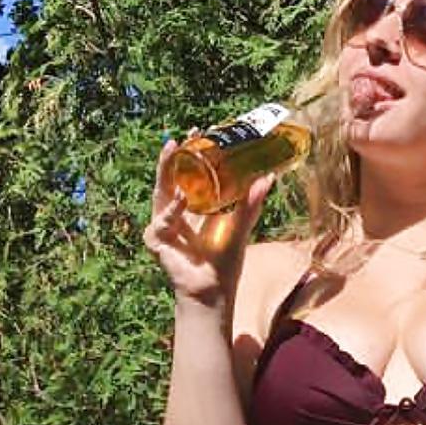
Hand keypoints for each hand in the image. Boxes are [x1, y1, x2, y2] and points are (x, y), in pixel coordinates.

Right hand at [142, 133, 274, 304]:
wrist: (212, 292)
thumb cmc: (224, 264)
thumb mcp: (240, 227)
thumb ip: (251, 203)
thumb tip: (269, 176)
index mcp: (194, 208)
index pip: (190, 174)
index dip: (194, 154)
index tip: (202, 132)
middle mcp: (176, 213)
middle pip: (171, 177)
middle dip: (174, 156)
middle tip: (182, 136)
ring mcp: (163, 226)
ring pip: (161, 191)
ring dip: (166, 170)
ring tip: (175, 148)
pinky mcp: (156, 240)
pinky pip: (163, 220)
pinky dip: (173, 210)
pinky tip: (183, 199)